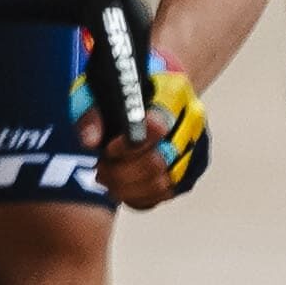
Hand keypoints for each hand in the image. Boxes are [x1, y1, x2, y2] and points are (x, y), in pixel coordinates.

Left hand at [95, 54, 214, 208]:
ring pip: (161, 184)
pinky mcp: (192, 170)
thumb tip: (89, 142)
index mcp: (173, 93)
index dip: (128, 146)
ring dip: (127, 187)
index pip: (158, 127)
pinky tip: (120, 186)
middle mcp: (192, 121)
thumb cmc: (122, 89)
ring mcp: (196, 147)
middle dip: (122, 172)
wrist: (152, 91)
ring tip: (106, 178)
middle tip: (99, 169)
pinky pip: (163, 194)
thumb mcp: (100, 88)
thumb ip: (92, 113)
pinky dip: (138, 196)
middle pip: (158, 162)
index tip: (108, 149)